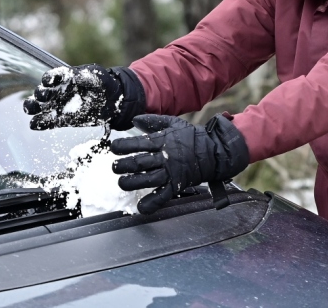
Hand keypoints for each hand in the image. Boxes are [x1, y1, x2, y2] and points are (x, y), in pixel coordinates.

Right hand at [23, 64, 143, 130]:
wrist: (113, 101)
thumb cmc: (105, 83)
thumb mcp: (97, 76)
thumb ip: (85, 75)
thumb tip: (74, 75)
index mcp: (65, 78)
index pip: (52, 77)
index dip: (49, 78)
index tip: (49, 81)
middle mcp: (58, 91)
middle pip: (41, 92)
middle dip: (39, 94)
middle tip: (44, 96)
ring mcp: (58, 106)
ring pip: (38, 107)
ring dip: (33, 107)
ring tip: (32, 109)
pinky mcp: (61, 120)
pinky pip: (46, 122)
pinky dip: (39, 124)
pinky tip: (36, 124)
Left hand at [111, 114, 249, 213]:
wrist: (214, 151)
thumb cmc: (192, 137)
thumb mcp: (174, 123)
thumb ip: (153, 121)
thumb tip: (134, 120)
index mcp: (163, 141)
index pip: (138, 143)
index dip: (123, 146)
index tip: (114, 148)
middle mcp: (165, 157)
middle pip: (139, 163)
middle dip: (123, 166)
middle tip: (114, 167)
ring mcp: (171, 172)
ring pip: (147, 179)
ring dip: (131, 183)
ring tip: (122, 182)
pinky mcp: (177, 185)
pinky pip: (162, 196)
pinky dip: (151, 203)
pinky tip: (140, 207)